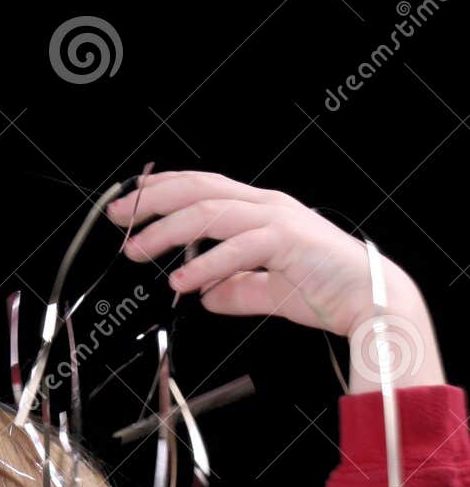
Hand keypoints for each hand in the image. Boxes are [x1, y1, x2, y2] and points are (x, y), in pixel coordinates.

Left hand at [105, 170, 443, 387]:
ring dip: (167, 232)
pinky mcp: (287, 242)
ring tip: (136, 251)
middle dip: (153, 202)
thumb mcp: (268, 291)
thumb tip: (206, 297)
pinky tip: (180, 282)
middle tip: (118, 219)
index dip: (163, 191)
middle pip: (199, 190)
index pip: (203, 188)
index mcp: (259, 210)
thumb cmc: (324, 290)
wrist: (369, 298)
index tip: (130, 204)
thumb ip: (236, 290)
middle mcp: (265, 205)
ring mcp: (277, 219)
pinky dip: (205, 264)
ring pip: (211, 213)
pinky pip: (238, 248)